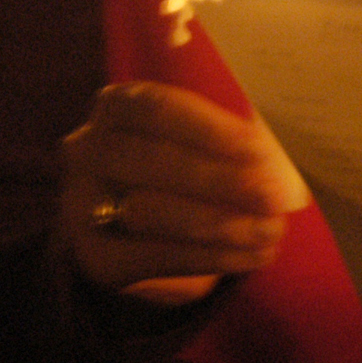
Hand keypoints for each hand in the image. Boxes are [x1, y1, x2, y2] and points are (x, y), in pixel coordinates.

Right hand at [59, 80, 308, 303]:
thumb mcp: (201, 138)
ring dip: (220, 224)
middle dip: (219, 181)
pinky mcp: (95, 256)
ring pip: (149, 212)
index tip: (259, 148)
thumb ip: (232, 139)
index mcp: (117, 105)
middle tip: (273, 197)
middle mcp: (88, 149)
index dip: (209, 128)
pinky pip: (152, 257)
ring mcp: (81, 205)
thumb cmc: (182, 163)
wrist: (135, 225)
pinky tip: (251, 257)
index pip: (157, 108)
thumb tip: (280, 156)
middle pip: (151, 161)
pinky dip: (209, 257)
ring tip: (270, 231)